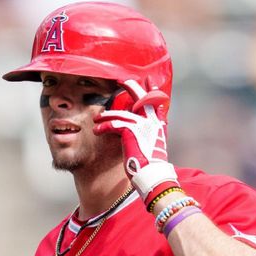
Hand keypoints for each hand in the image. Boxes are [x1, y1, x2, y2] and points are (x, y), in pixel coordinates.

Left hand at [93, 79, 177, 199]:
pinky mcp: (131, 132)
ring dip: (106, 116)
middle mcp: (152, 121)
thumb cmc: (151, 164)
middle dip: (130, 87)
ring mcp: (142, 125)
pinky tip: (97, 130)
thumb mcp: (153, 145)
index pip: (156, 102)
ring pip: (120, 113)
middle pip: (141, 97)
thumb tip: (142, 131)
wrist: (152, 174)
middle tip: (121, 81)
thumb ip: (150, 134)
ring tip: (97, 120)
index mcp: (158, 124)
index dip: (151, 90)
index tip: (147, 81)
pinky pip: (114, 124)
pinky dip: (104, 126)